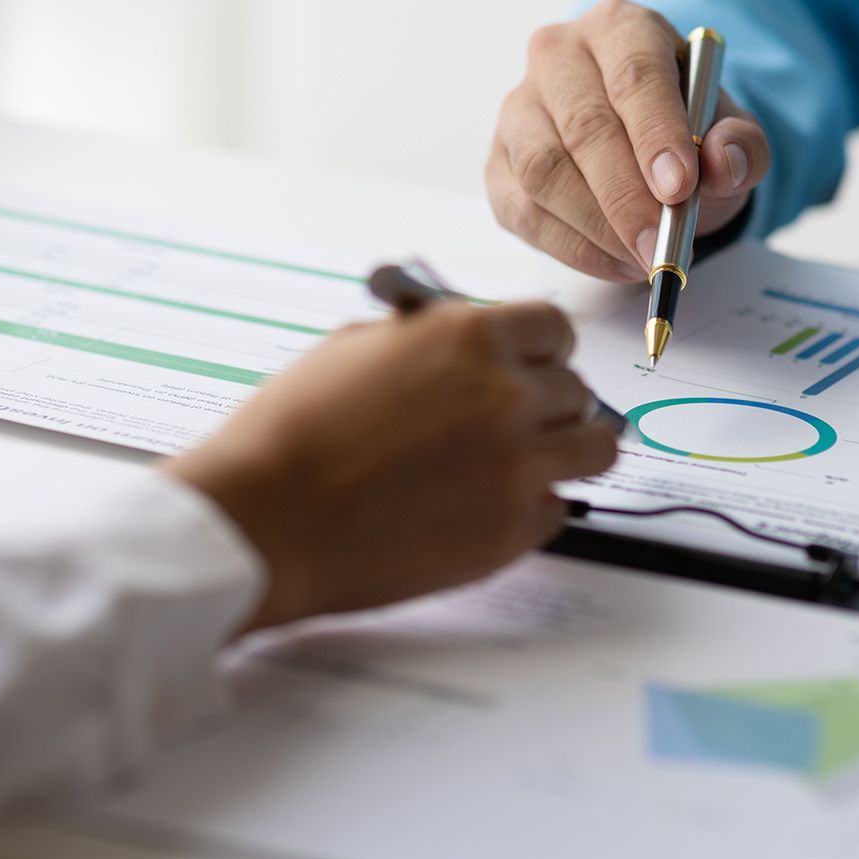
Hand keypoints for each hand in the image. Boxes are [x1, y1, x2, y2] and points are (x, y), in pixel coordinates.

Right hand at [163, 302, 617, 631]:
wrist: (264, 519)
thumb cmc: (290, 434)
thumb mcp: (355, 347)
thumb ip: (426, 341)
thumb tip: (461, 347)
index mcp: (468, 336)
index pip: (554, 328)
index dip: (540, 349)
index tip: (531, 365)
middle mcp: (506, 394)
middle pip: (577, 390)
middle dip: (547, 404)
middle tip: (512, 425)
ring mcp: (517, 465)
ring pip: (594, 449)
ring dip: (562, 453)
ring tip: (522, 465)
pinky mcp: (512, 531)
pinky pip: (557, 510)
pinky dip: (529, 511)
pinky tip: (481, 511)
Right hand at [487, 0, 770, 280]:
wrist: (643, 146)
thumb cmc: (683, 129)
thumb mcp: (729, 131)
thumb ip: (740, 144)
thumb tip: (725, 164)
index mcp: (619, 27)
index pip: (633, 74)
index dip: (656, 133)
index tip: (680, 189)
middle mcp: (557, 56)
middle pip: (584, 126)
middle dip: (625, 196)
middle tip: (661, 245)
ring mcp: (518, 109)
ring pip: (542, 170)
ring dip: (596, 227)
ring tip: (644, 257)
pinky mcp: (498, 162)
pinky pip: (524, 211)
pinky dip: (573, 248)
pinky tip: (616, 261)